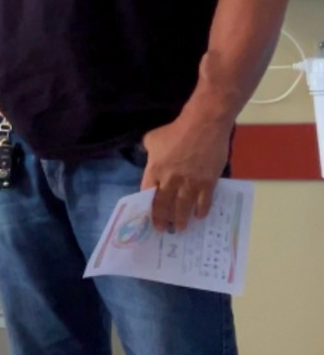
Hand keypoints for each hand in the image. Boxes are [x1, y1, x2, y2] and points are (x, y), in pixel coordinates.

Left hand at [141, 112, 230, 232]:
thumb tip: (148, 158)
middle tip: (162, 229)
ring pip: (183, 208)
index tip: (147, 216)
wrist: (204, 125)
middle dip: (162, 219)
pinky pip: (203, 202)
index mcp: (154, 170)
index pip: (147, 194)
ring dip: (180, 220)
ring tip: (179, 229)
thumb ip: (149, 152)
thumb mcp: (153, 139)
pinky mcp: (207, 182)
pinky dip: (201, 211)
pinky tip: (199, 216)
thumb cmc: (176, 130)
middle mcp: (170, 180)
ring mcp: (189, 183)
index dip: (147, 207)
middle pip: (164, 205)